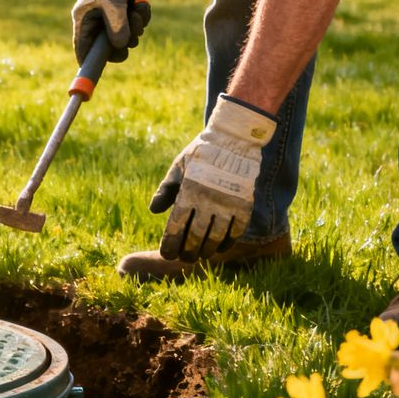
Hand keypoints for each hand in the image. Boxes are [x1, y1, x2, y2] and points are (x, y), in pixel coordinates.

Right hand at [71, 0, 149, 63]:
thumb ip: (117, 25)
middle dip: (125, 40)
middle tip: (134, 33)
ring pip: (126, 36)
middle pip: (109, 47)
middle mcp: (95, 23)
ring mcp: (110, 19)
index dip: (90, 61)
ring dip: (137, 26)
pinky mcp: (123, 14)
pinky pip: (135, 25)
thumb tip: (122, 47)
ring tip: (137, 9)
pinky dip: (141, 17)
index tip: (99, 69)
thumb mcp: (114, 2)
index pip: (83, 49)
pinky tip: (141, 3)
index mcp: (84, 21)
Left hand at [149, 96, 275, 260]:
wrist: (234, 139)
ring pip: (216, 238)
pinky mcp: (244, 204)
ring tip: (200, 255)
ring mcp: (228, 204)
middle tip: (184, 258)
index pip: (176, 226)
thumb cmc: (201, 154)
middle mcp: (208, 200)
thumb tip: (154, 211)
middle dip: (187, 252)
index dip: (170, 244)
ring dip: (207, 251)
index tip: (167, 254)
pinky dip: (227, 242)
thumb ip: (165, 190)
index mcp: (188, 192)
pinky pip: (236, 231)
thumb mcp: (178, 168)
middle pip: (195, 237)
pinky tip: (220, 247)